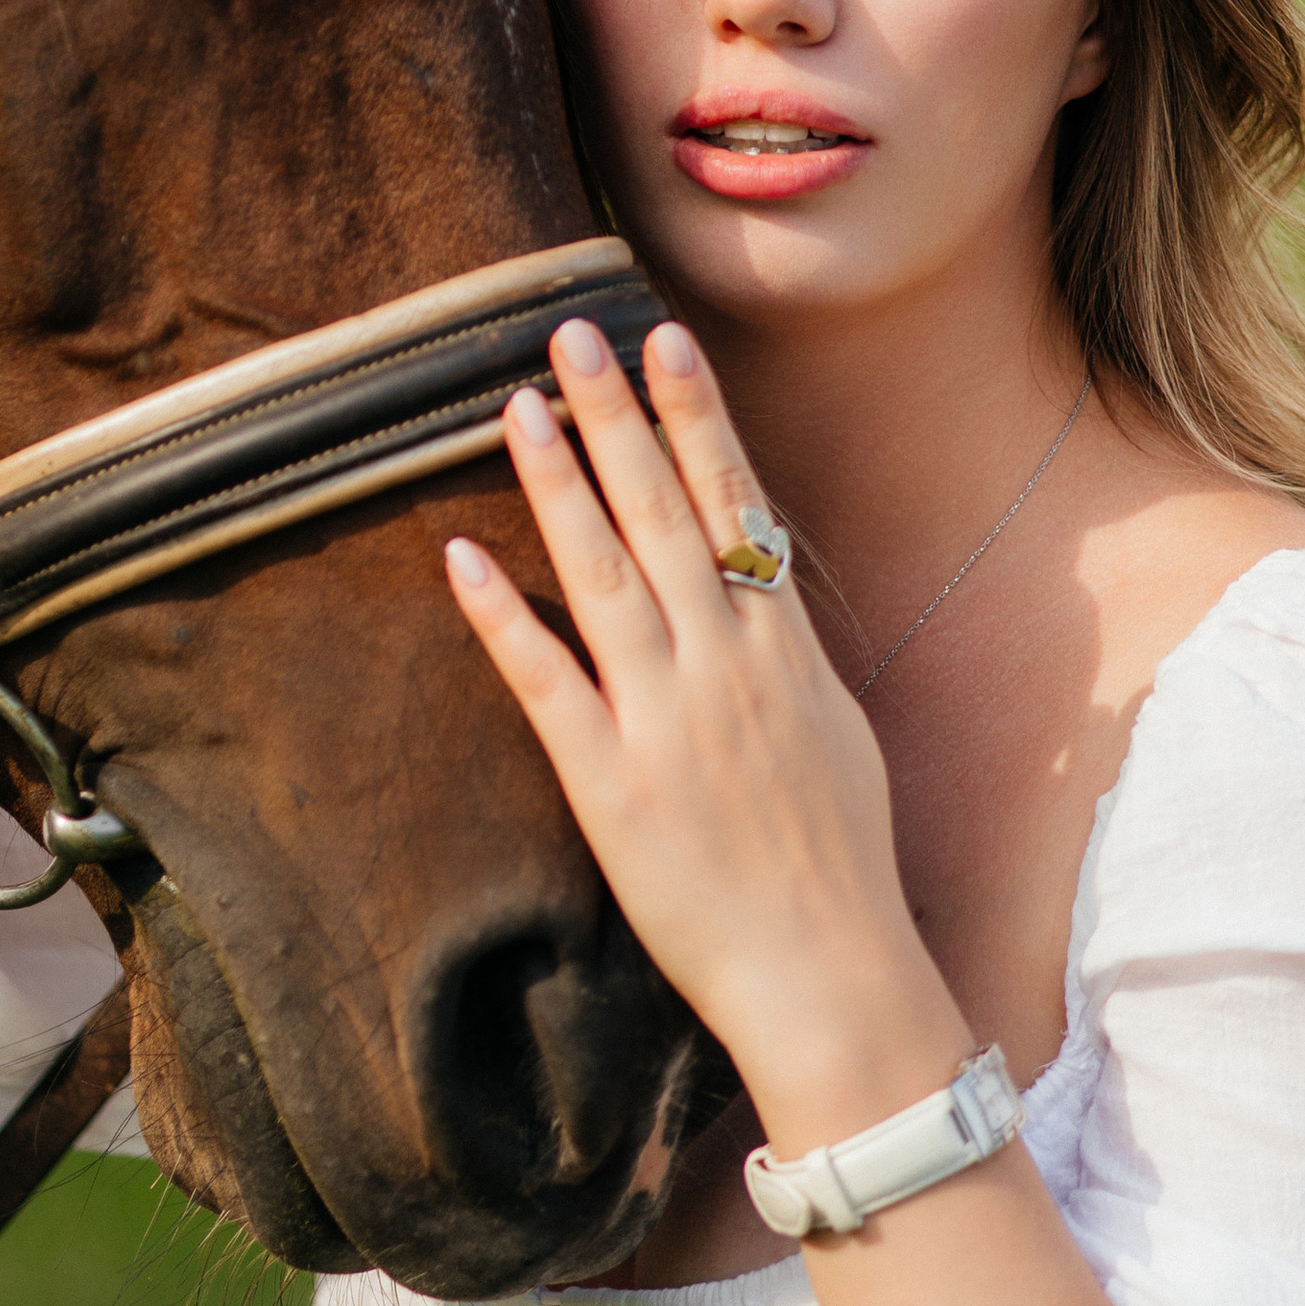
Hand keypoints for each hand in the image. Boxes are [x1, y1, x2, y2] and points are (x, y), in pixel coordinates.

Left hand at [444, 319, 969, 1152]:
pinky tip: (462, 555)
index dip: (695, 419)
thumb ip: (791, 662)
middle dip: (616, 415)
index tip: (664, 343)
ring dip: (560, 481)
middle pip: (664, 514)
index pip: (734, 506)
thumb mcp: (839, 736)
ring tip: (520, 405)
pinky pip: (547, 681)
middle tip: (571, 333)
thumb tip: (765, 607)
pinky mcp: (609, 782)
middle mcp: (726, 665)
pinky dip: (503, 616)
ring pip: (603, 573)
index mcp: (785, 651)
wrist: (830, 972)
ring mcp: (667, 718)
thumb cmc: (842, 866)